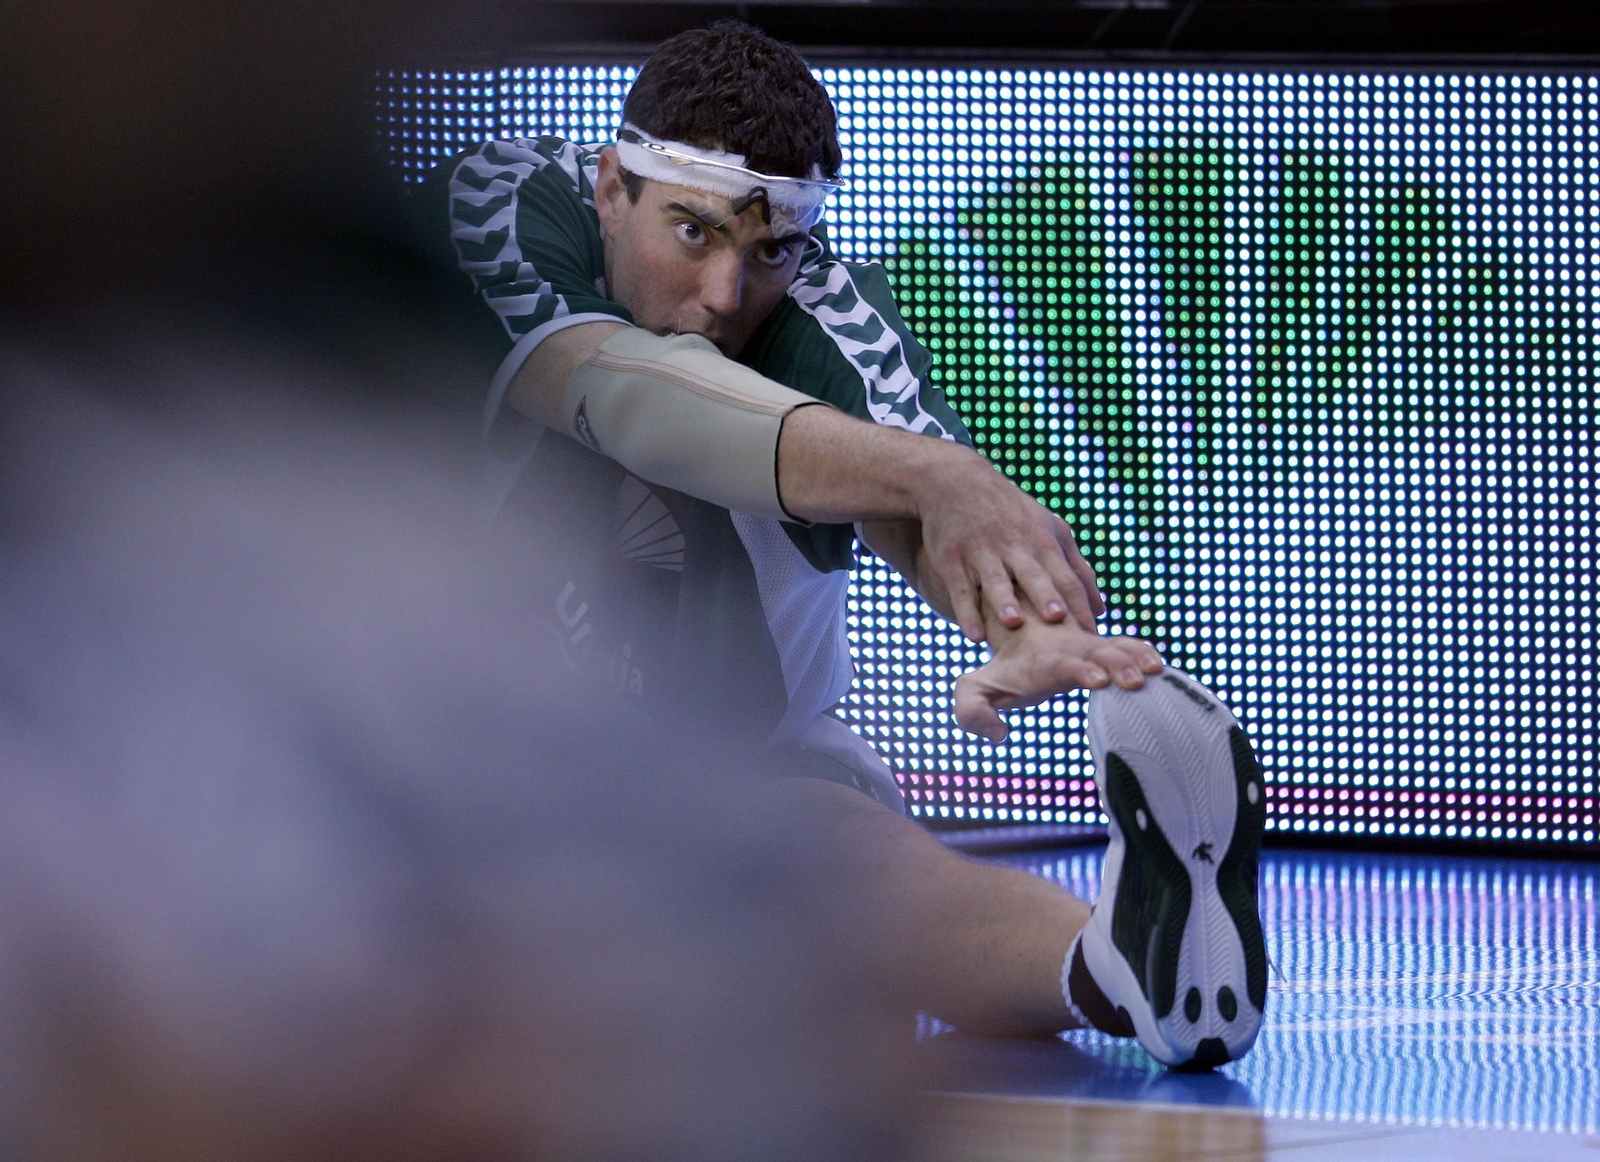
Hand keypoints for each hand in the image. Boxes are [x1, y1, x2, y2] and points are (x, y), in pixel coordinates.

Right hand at [914, 445, 1104, 641]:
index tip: (1091, 632)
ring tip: (1012, 621)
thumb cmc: (1012, 514)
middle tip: (1057, 618)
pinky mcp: (952, 560)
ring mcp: (981, 553)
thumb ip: (1075, 567)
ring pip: (995, 580)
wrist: (958, 483)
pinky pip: (960, 590)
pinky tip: (975, 635)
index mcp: (1042, 542)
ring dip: (1004, 600)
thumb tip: (1100, 609)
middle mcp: (1014, 548)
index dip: (1078, 603)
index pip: (1066, 576)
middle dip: (1045, 594)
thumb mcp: (1048, 529)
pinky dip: (967, 612)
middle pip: (1033, 574)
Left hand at [953, 620, 1163, 743]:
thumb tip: (997, 734)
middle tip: (1135, 680)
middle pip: (1094, 652)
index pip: (1061, 663)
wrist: (1020, 631)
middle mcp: (1068, 649)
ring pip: (1114, 646)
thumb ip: (973, 711)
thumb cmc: (1000, 672)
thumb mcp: (973, 689)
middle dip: (1115, 664)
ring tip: (1156, 670)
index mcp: (1041, 660)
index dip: (1079, 669)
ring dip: (1135, 657)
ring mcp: (1089, 646)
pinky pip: (1126, 645)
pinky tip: (1161, 667)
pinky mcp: (1104, 649)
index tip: (1097, 681)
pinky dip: (1142, 652)